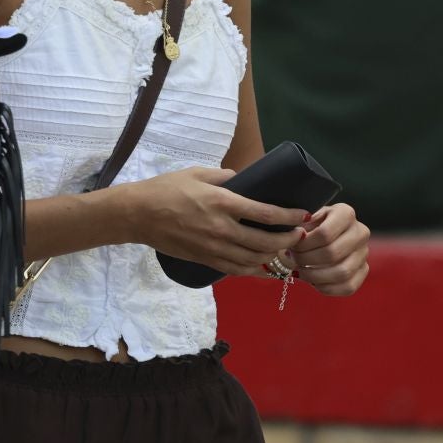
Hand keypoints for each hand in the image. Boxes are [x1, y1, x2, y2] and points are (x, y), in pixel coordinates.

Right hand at [121, 167, 309, 278]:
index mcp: (222, 202)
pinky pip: (235, 270)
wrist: (139, 214)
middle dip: (288, 240)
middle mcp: (221, 228)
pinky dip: (254, 270)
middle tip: (300, 235)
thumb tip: (245, 179)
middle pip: (264, 241)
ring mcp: (213, 247)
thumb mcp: (198, 172)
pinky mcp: (205, 259)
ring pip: (253, 259)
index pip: (265, 214)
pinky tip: (263, 266)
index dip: (288, 217)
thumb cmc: (167, 188)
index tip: (303, 215)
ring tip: (285, 250)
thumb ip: (225, 176)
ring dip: (274, 257)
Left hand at [289, 202, 369, 296]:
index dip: (304, 245)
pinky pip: (348, 287)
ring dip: (315, 276)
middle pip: (332, 253)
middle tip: (293, 260)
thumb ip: (301, 226)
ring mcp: (364, 252)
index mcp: (345, 213)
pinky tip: (313, 281)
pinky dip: (326, 288)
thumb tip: (297, 236)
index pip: (324, 234)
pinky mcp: (364, 270)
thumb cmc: (312, 225)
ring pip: (341, 272)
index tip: (291, 247)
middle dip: (307, 260)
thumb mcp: (306, 218)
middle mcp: (360, 231)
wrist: (326, 235)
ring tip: (301, 272)